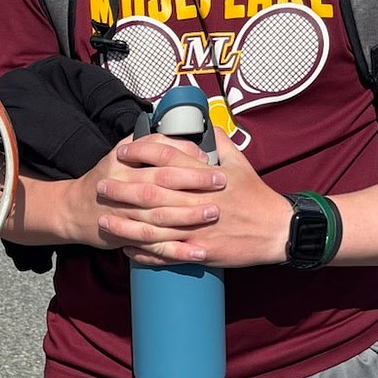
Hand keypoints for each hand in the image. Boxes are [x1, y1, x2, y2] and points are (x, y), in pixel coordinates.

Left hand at [97, 129, 288, 269]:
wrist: (277, 231)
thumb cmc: (257, 195)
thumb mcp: (240, 163)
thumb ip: (219, 142)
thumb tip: (205, 124)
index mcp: (206, 177)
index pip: (167, 159)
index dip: (141, 154)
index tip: (122, 153)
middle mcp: (199, 202)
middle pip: (153, 194)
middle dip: (124, 190)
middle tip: (100, 186)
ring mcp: (198, 229)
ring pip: (155, 227)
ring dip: (127, 225)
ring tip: (105, 221)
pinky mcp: (202, 252)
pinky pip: (168, 254)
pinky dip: (146, 254)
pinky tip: (127, 250)